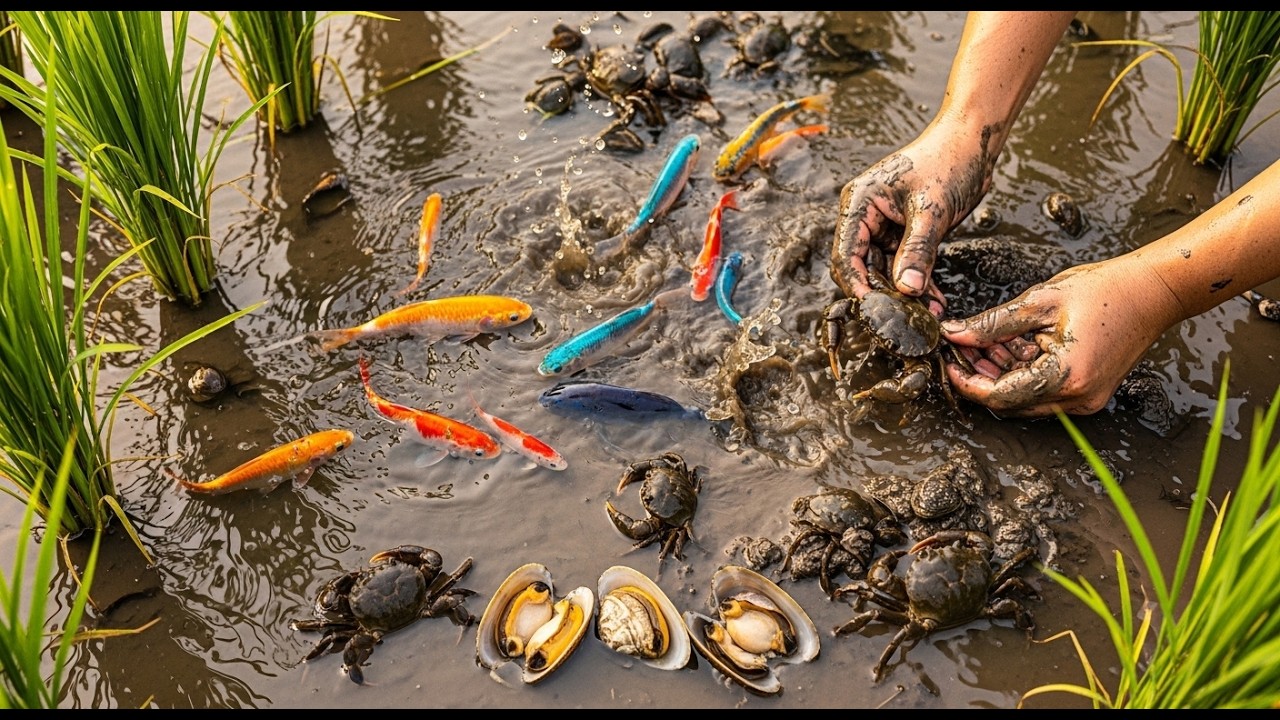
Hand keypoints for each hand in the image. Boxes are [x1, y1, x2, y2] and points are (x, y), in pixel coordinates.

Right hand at [830, 120, 997, 315]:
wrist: (973, 144)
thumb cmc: (948, 162)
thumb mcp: (931, 210)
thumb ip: (917, 250)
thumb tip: (906, 289)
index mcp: (859, 203)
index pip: (846, 253)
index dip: (857, 283)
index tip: (875, 309)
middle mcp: (865, 216)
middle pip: (863, 265)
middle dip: (884, 292)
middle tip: (906, 317)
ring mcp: (884, 225)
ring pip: (886, 269)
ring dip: (905, 291)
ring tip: (928, 313)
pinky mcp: (904, 232)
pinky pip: (905, 264)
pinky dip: (918, 281)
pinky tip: (934, 300)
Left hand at [940, 257, 1180, 416]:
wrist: (1154, 291)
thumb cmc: (1104, 289)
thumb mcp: (1038, 302)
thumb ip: (992, 324)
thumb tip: (953, 334)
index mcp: (1065, 378)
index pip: (999, 396)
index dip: (966, 381)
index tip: (947, 361)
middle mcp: (1076, 399)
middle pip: (1010, 402)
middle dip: (980, 375)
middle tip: (959, 346)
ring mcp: (1085, 399)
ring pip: (1025, 398)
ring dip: (1000, 373)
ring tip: (983, 341)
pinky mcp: (1088, 392)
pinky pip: (1044, 391)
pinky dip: (1023, 372)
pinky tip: (1011, 345)